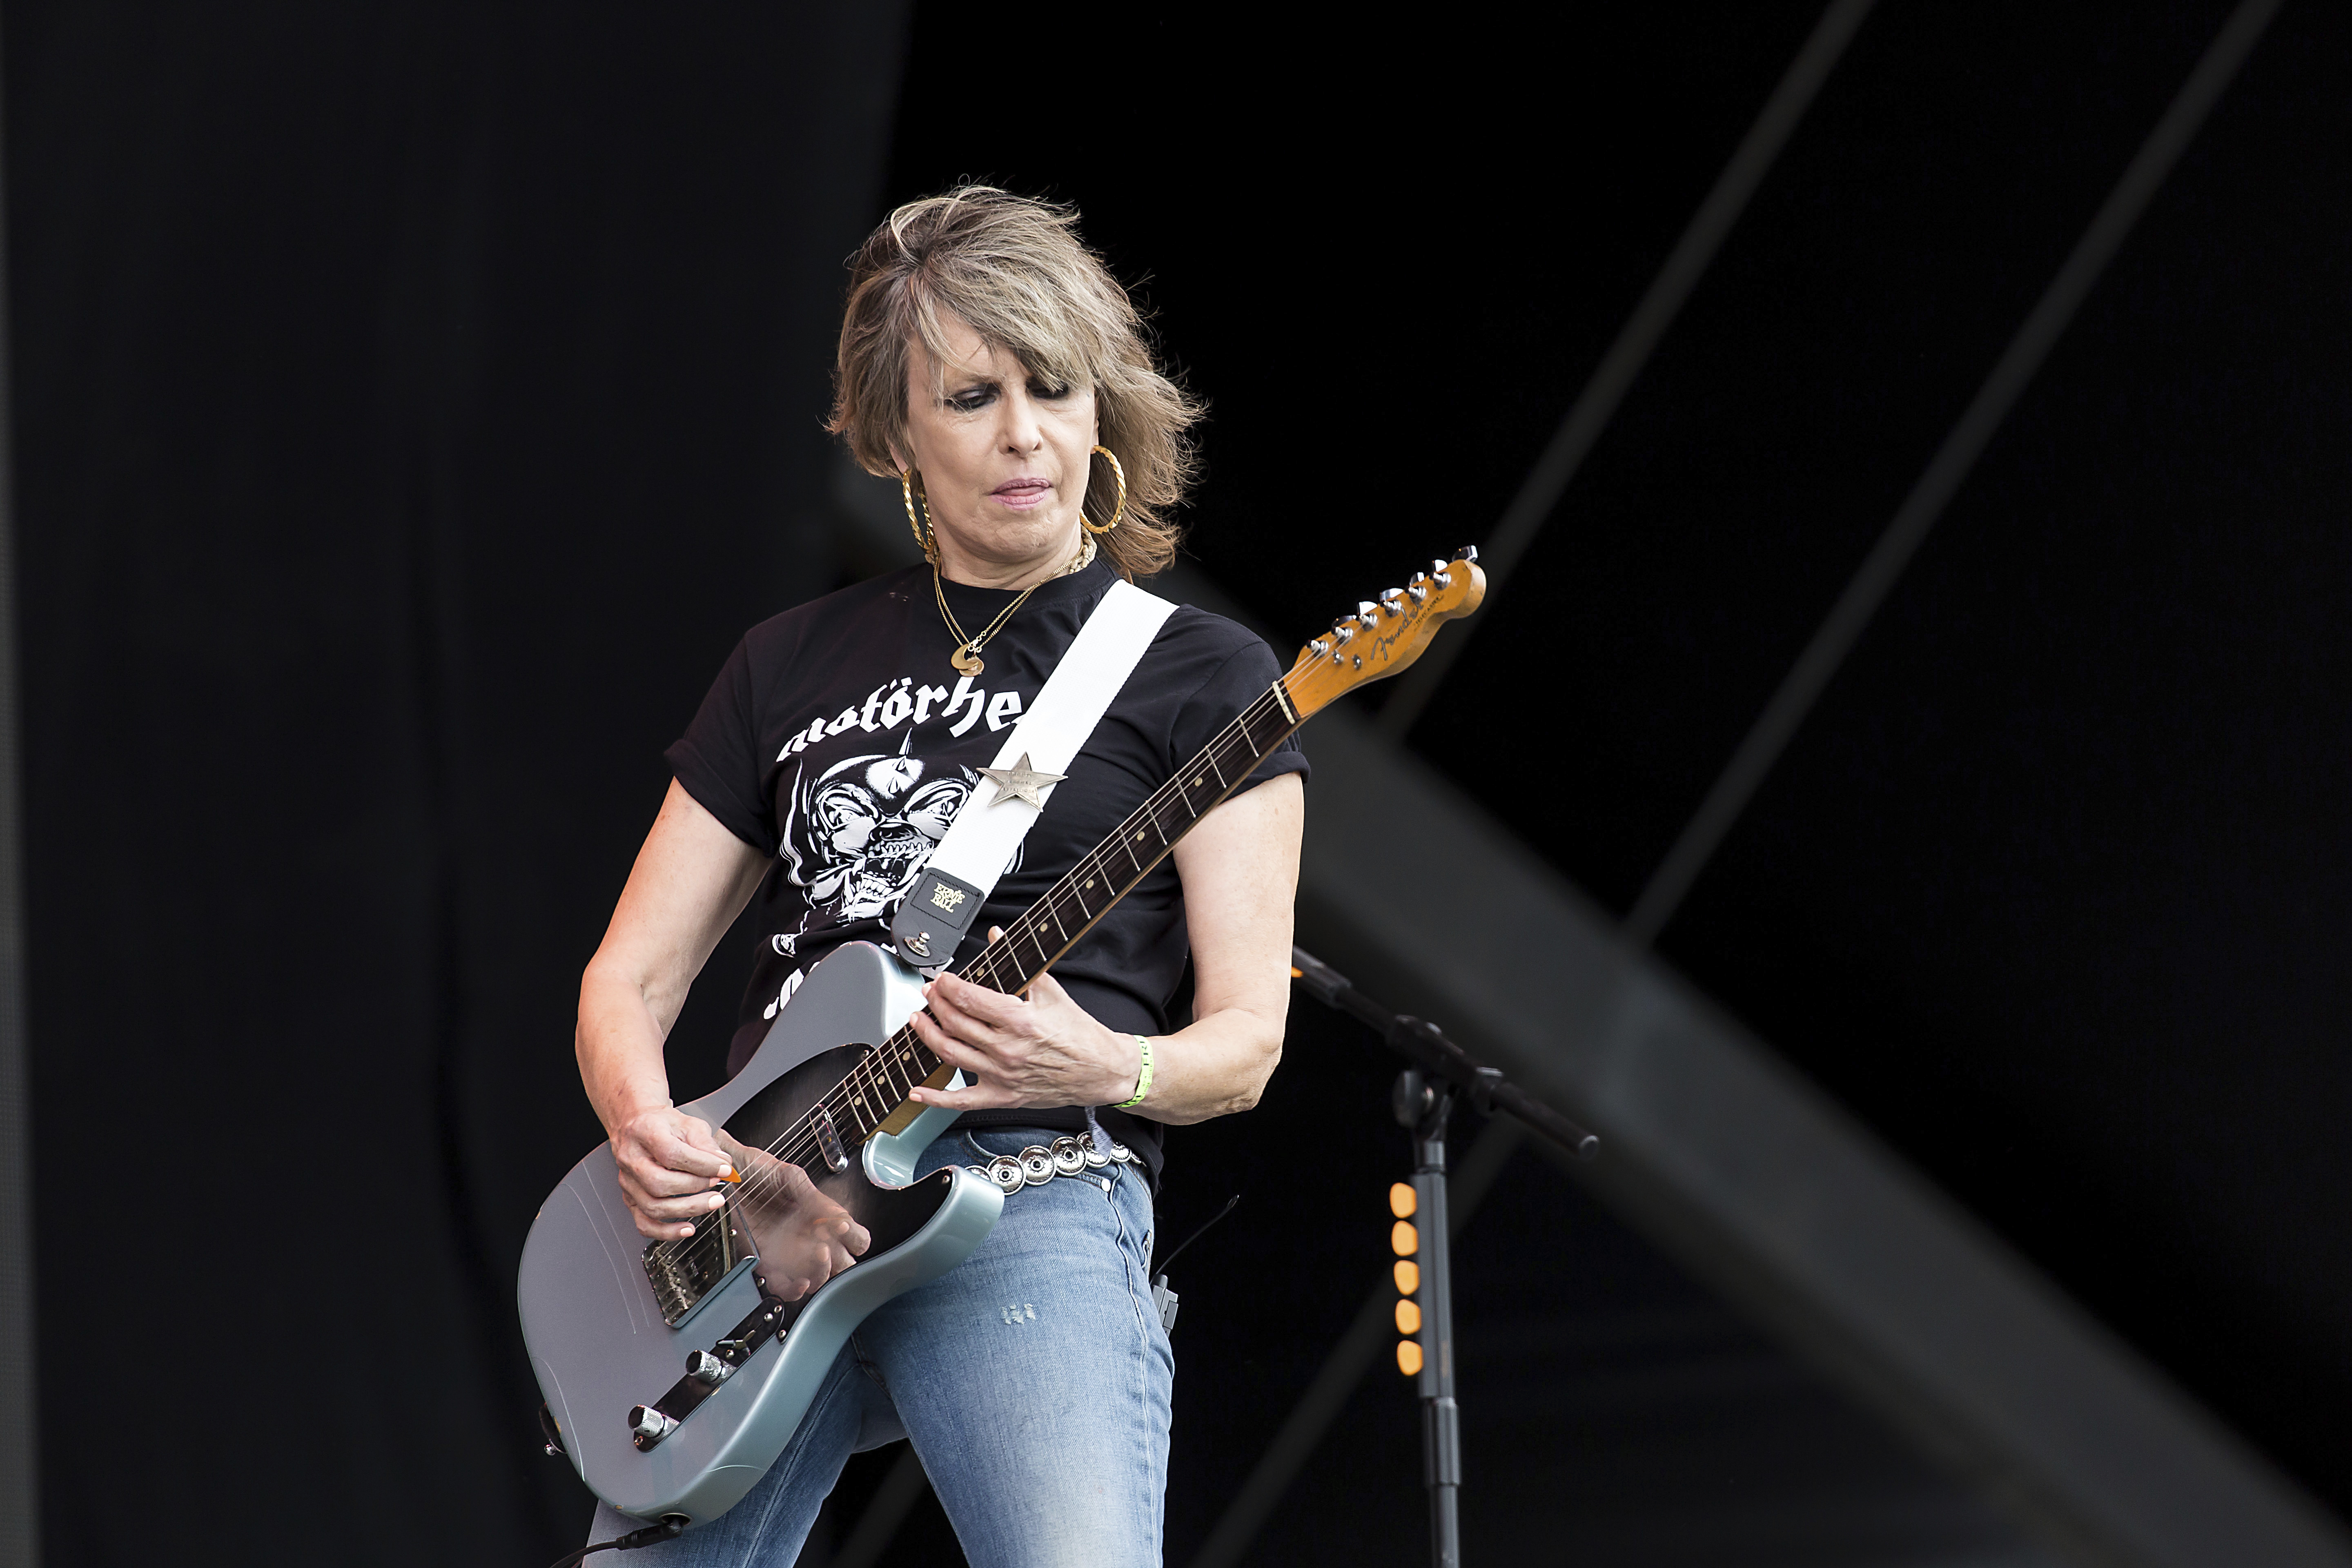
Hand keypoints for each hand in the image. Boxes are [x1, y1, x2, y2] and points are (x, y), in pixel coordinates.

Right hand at [612, 1103, 736, 1240]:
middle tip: (718, 1186)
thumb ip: (706, 1143)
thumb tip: (723, 1163)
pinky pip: (643, 1223)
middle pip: (659, 1183)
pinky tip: (687, 1228)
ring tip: (711, 1203)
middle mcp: (631, 1158)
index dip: (702, 1164)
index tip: (724, 1169)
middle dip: (694, 1188)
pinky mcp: (629, 1199)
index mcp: (645, 1132)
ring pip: (653, 1206)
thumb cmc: (662, 1125)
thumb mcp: (688, 1123)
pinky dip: (666, 1232)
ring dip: (687, 1209)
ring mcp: (628, 1182)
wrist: (637, 1126)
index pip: (672, 1154)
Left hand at [720, 1133, 870, 1301]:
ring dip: (820, 1274)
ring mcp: (790, 1253)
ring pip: (816, 1279)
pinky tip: (798, 1282)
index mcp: (824, 1218)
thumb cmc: (761, 1172)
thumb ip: (812, 1196)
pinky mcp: (766, 1262)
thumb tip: (836, 1216)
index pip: (856, 1239)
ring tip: (816, 1256)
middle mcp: (810, 1239)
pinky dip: (793, 1290)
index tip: (845, 1229)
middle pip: (841, 1264)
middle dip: (841, 1262)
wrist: (731, 1178)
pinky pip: (783, 1286)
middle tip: (827, 1246)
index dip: (856, 1239)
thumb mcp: (790, 1176)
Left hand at [907, 932, 1144, 1111]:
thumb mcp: (1052, 991)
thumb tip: (996, 935)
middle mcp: (1007, 1049)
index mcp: (1020, 1021)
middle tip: (928, 992)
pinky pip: (961, 1101)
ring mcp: (1002, 1075)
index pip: (971, 998)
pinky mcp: (1002, 1096)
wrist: (1101, 1070)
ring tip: (918, 1020)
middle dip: (936, 1003)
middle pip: (956, 1022)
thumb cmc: (1079, 1034)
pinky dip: (935, 1098)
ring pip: (951, 1053)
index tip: (942, 978)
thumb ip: (1021, 964)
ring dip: (927, 1034)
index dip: (949, 985)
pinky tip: (917, 1090)